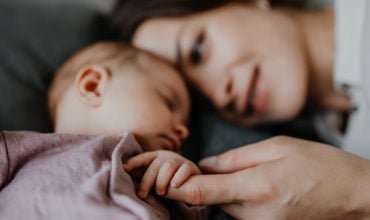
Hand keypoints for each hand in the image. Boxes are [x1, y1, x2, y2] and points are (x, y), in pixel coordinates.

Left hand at [124, 150, 200, 198]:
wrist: (191, 180)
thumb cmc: (168, 178)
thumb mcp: (155, 174)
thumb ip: (143, 173)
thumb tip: (125, 174)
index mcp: (156, 156)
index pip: (143, 157)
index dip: (134, 162)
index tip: (124, 168)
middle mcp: (167, 156)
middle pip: (155, 165)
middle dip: (147, 180)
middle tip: (142, 194)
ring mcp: (180, 160)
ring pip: (169, 166)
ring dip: (162, 180)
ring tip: (160, 193)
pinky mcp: (190, 166)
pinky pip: (184, 170)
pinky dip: (179, 178)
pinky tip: (174, 185)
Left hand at [164, 136, 369, 218]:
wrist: (356, 196)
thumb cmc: (322, 165)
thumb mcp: (279, 147)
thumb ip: (236, 157)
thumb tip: (206, 164)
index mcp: (256, 187)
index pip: (200, 192)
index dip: (176, 185)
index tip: (162, 176)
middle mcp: (255, 213)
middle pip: (209, 199)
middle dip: (202, 182)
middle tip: (205, 164)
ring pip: (225, 205)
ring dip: (221, 190)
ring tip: (242, 172)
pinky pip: (241, 212)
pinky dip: (237, 198)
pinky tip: (254, 184)